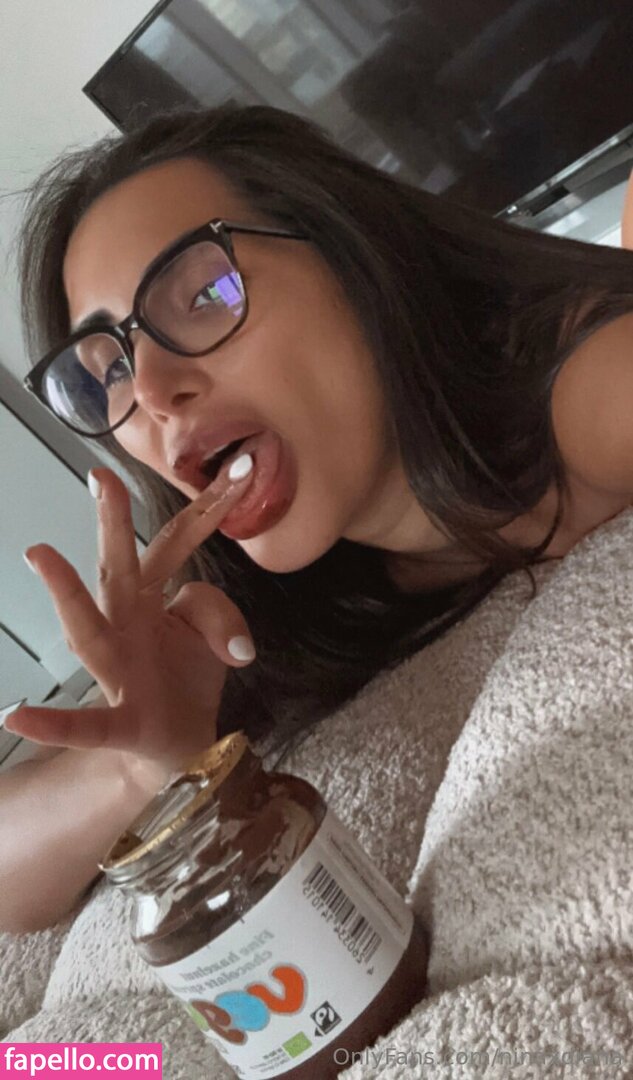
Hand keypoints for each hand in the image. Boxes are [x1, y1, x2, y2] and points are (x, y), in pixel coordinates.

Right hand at [5, 457, 255, 770]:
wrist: (179, 742)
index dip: (207, 507)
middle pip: (119, 566)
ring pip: (88, 628)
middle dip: (113, 522)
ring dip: (65, 591)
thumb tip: (236, 644)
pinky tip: (15, 716)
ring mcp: (118, 670)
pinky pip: (87, 725)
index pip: (177, 542)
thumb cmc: (186, 676)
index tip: (240, 468)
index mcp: (151, 596)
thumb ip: (220, 619)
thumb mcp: (218, 636)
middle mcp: (126, 624)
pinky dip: (53, 723)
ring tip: (39, 554)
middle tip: (102, 477)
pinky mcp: (124, 721)